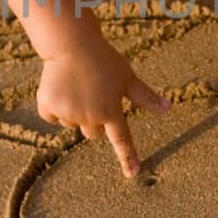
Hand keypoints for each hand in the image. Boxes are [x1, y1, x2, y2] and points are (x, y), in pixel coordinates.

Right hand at [37, 30, 170, 176]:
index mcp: (111, 110)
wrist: (71, 43)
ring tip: (77, 85)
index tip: (133, 173)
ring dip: (74, 111)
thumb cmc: (103, 59)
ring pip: (72, 123)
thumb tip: (168, 108)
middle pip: (94, 132)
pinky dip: (54, 106)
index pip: (121, 140)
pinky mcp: (48, 106)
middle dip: (95, 119)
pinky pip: (52, 116)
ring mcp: (68, 113)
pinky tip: (60, 87)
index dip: (128, 157)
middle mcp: (90, 116)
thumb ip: (145, 96)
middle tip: (94, 94)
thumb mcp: (127, 77)